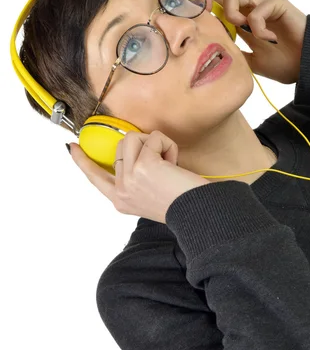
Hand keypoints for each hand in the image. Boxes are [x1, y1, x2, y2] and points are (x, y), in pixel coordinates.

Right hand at [68, 130, 210, 223]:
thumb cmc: (183, 203)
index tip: (71, 147)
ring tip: (169, 162)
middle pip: (121, 147)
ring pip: (133, 138)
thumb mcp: (150, 195)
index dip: (82, 161)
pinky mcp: (142, 166)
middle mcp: (121, 192)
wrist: (198, 212)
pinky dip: (168, 145)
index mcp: (121, 201)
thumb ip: (136, 179)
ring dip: (155, 143)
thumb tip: (129, 154)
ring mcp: (128, 179)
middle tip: (164, 166)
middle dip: (145, 146)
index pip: (95, 177)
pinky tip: (175, 163)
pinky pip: (153, 138)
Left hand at [202, 0, 306, 84]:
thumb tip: (214, 54)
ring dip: (230, 12)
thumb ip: (236, 55)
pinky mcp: (277, 3)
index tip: (189, 17)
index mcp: (243, 22)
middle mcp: (250, 9)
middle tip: (201, 13)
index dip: (201, 6)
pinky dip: (257, 26)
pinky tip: (269, 38)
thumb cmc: (287, 63)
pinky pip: (256, 8)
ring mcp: (263, 4)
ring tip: (242, 30)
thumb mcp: (252, 63)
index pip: (217, 5)